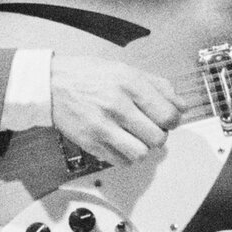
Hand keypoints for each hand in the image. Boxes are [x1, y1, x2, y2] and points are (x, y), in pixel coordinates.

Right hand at [48, 54, 182, 164]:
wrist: (51, 84)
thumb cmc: (87, 75)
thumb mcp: (126, 69)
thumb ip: (157, 86)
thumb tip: (181, 105)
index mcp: (130, 83)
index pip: (168, 115)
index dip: (172, 121)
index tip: (166, 120)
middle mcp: (117, 105)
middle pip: (158, 138)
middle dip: (158, 135)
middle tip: (149, 128)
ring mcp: (103, 126)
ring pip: (141, 154)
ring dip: (142, 148)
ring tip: (135, 138)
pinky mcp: (91, 143)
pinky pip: (120, 162)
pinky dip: (125, 156)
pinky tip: (120, 143)